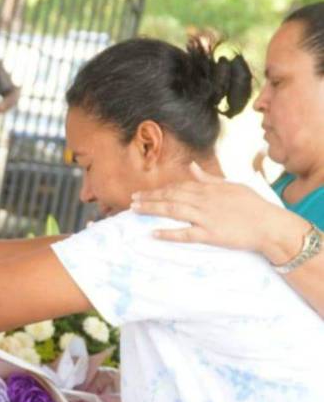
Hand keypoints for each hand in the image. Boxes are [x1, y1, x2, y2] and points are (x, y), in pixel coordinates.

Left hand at [130, 161, 285, 253]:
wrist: (270, 225)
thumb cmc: (253, 205)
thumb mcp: (231, 185)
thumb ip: (208, 178)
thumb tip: (192, 166)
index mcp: (209, 189)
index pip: (178, 187)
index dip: (159, 190)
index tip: (145, 193)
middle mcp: (204, 201)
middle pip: (171, 197)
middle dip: (150, 198)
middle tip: (132, 200)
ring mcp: (206, 218)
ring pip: (173, 211)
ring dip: (152, 209)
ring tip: (135, 210)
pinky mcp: (210, 235)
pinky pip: (185, 234)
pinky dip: (168, 233)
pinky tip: (153, 233)